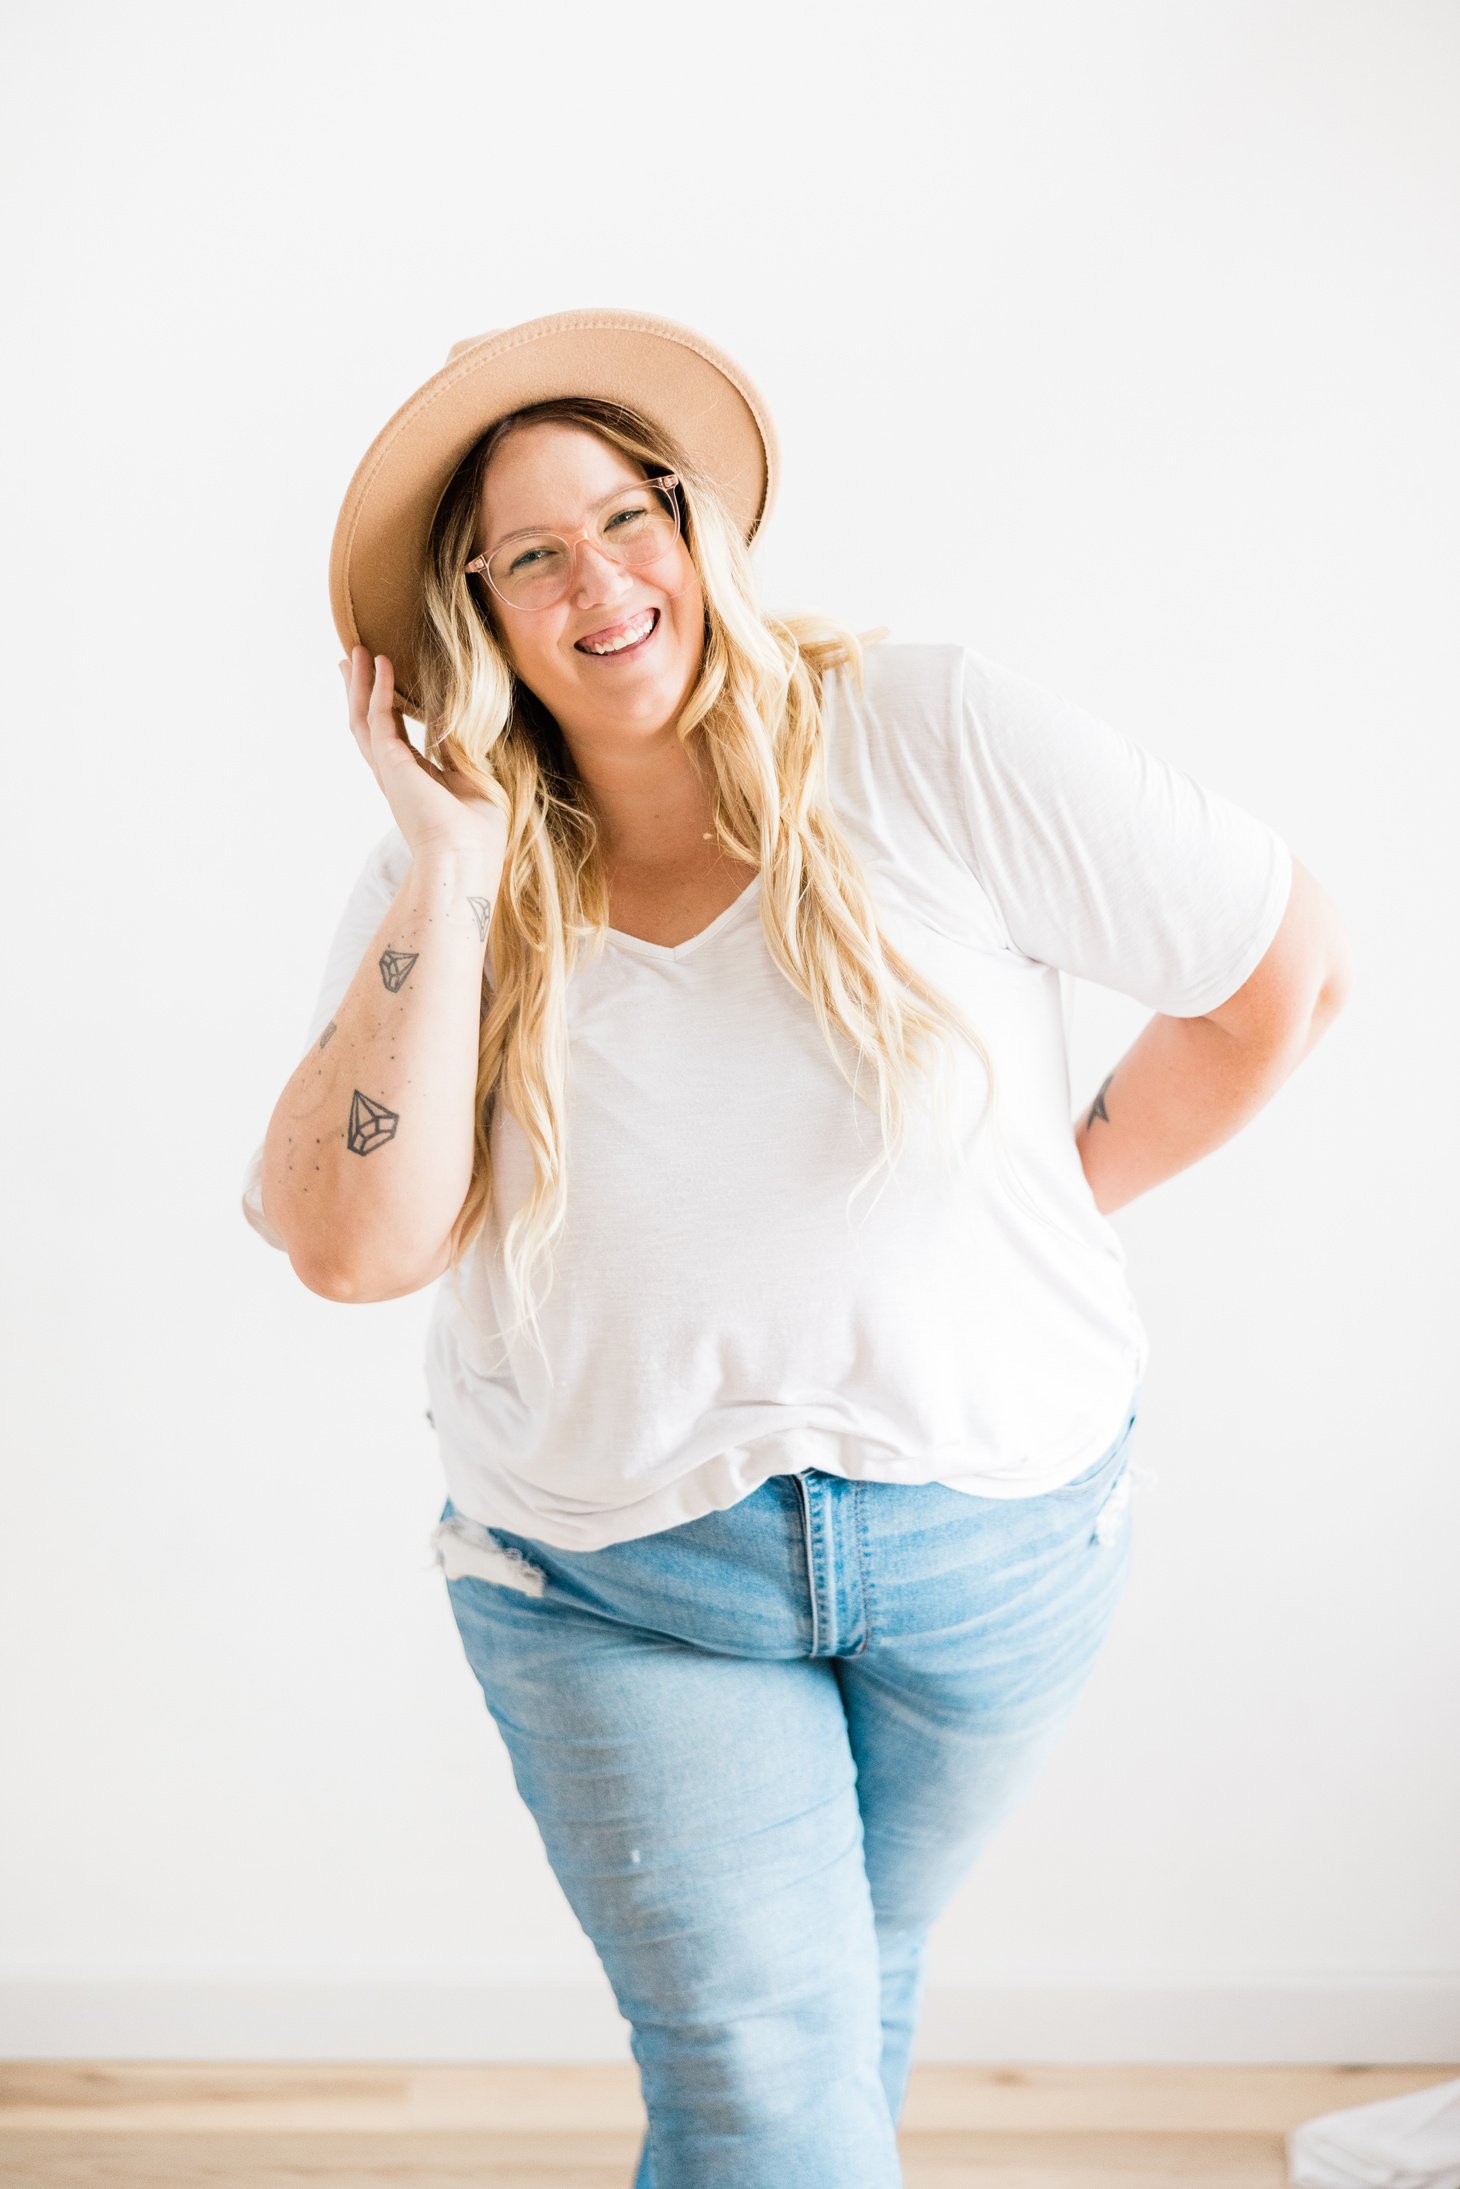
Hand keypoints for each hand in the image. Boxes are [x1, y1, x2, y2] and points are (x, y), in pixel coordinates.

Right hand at [339, 647, 507, 872]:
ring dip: (361, 684)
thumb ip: (459, 752)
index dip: (385, 707)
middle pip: (367, 724)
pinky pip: (379, 718)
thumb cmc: (477, 832)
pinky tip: (382, 663)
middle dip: (359, 691)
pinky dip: (381, 689)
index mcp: (412, 781)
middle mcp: (395, 775)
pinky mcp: (391, 764)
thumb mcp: (472, 781)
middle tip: (351, 660)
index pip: (392, 736)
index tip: (381, 681)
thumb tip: (460, 722)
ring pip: (364, 718)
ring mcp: (389, 770)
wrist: (464, 856)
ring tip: (355, 652)